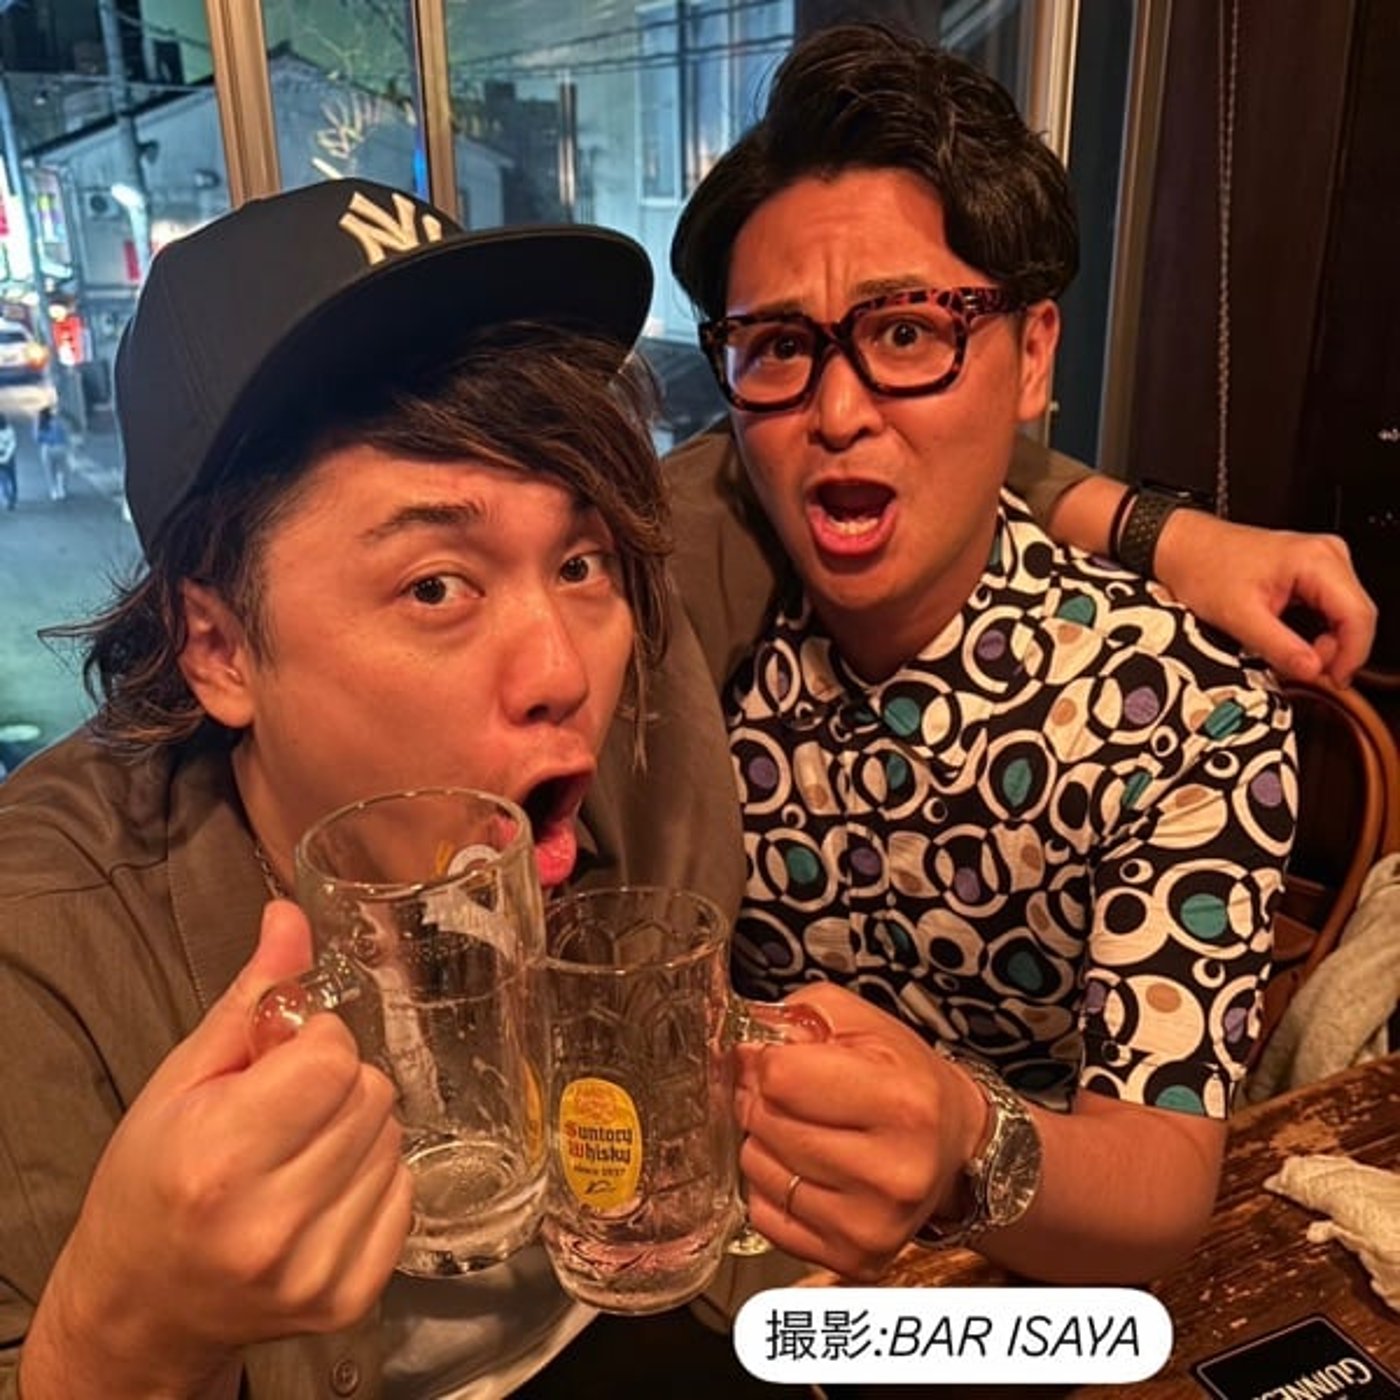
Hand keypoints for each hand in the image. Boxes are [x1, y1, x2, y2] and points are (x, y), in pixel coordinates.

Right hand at [22, 900, 412, 1399]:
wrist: (143, 1305)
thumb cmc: (151, 1182)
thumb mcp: (182, 1080)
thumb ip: (251, 998)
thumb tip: (292, 917)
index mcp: (218, 1159)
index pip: (334, 1058)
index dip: (315, 1043)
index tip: (283, 1060)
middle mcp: (270, 1223)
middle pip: (371, 1095)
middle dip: (338, 1083)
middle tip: (287, 1110)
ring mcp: (314, 1269)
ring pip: (394, 1141)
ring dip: (358, 1131)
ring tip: (299, 1153)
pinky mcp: (349, 1297)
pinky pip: (404, 1196)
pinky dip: (373, 1180)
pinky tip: (321, 1193)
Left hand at [734, 984, 984, 1281]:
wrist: (954, 1145)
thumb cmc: (907, 1081)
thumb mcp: (863, 1025)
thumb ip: (797, 1018)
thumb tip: (739, 1046)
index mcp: (901, 1103)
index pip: (779, 1076)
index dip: (767, 1060)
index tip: (779, 1059)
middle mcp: (891, 1172)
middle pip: (765, 1121)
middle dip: (763, 1099)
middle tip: (792, 1095)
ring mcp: (871, 1224)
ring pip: (756, 1168)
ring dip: (765, 1142)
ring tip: (804, 1130)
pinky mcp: (852, 1258)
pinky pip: (763, 1214)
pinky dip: (771, 1187)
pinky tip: (805, 1169)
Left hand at [1154, 512, 1376, 686]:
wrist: (1184, 549)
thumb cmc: (1204, 568)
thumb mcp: (1238, 616)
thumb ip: (1278, 646)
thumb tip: (1311, 670)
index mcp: (1316, 560)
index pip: (1358, 616)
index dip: (1351, 655)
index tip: (1333, 679)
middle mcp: (1327, 556)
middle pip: (1356, 617)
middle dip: (1337, 652)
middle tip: (1306, 671)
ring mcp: (1323, 562)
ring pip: (1346, 616)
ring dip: (1327, 644)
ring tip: (1293, 656)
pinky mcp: (1312, 573)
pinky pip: (1331, 610)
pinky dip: (1319, 633)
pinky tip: (1296, 644)